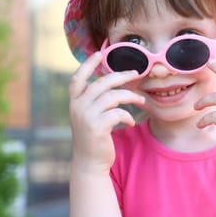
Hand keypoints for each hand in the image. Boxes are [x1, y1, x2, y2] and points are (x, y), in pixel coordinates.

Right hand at [68, 52, 144, 173]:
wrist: (90, 163)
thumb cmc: (94, 136)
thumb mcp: (89, 115)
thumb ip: (95, 100)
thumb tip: (113, 80)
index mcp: (74, 102)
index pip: (77, 78)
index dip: (87, 64)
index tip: (99, 53)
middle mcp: (77, 107)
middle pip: (102, 83)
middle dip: (121, 76)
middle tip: (135, 73)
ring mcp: (86, 117)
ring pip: (113, 96)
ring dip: (131, 97)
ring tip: (141, 101)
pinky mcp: (97, 127)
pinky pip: (118, 113)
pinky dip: (128, 116)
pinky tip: (131, 122)